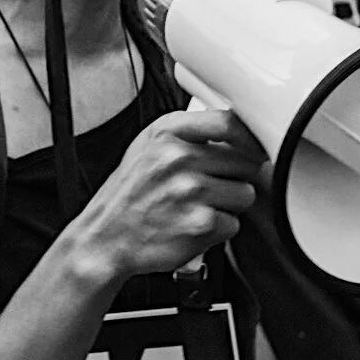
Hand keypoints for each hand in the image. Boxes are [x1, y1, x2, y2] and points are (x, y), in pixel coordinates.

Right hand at [71, 108, 262, 281]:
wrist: (106, 237)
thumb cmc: (129, 194)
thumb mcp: (148, 147)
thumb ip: (189, 135)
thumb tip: (236, 131)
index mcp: (168, 132)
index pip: (230, 122)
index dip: (250, 138)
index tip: (254, 148)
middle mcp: (179, 157)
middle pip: (246, 161)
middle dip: (236, 176)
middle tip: (212, 186)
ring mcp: (190, 190)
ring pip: (245, 194)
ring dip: (229, 205)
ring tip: (199, 207)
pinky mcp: (200, 223)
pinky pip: (234, 224)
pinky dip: (219, 229)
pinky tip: (194, 225)